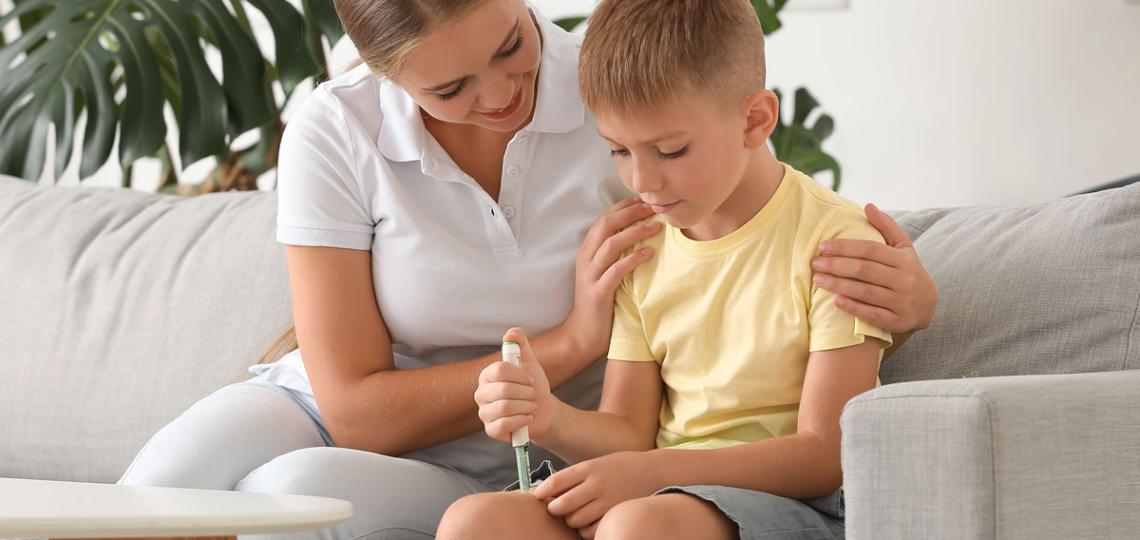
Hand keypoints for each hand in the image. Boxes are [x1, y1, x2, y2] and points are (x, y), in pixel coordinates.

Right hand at [475, 328, 557, 440]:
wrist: (543, 411)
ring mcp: (484, 413)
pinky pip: (503, 425)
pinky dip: (521, 420)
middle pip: (503, 390)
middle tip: (532, 395)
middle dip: (526, 393)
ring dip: (526, 407)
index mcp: (487, 375)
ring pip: (504, 408)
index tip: (530, 379)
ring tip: (531, 406)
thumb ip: (521, 345)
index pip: (499, 370)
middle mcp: (481, 393)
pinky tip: (527, 418)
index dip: (520, 375)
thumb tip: (512, 332)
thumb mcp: (530, 363)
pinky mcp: (491, 430)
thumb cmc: (533, 387)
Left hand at [532, 451, 664, 537]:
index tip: (538, 496)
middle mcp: (597, 484)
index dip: (542, 492)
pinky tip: (589, 522)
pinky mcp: (616, 514)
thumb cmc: (619, 467)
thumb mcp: (596, 464)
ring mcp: (608, 501)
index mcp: (589, 468)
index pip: (556, 481)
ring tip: (576, 514)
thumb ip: (575, 477)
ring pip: (575, 521)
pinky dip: (585, 530)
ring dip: (571, 520)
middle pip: (562, 505)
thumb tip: (547, 492)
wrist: (653, 471)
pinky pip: (591, 531)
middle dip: (555, 509)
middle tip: (557, 508)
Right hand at [562, 197, 661, 357]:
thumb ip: (616, 255)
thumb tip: (641, 236)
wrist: (582, 335)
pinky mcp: (598, 292)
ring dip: (635, 232)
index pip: (603, 219)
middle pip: (606, 225)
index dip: (624, 206)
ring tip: (656, 226)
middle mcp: (586, 259)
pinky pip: (616, 270)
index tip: (645, 199)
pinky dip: (633, 259)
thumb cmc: (600, 304)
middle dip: (631, 213)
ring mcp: (590, 275)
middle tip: (653, 207)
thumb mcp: (605, 273)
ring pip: (611, 244)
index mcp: (587, 251)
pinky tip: (649, 253)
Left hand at [811, 203, 937, 332]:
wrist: (928, 305)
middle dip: (836, 265)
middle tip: (814, 263)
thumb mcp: (903, 247)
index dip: (845, 247)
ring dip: (838, 285)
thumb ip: (887, 226)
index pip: (870, 250)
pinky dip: (853, 308)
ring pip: (865, 292)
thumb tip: (868, 206)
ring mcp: (901, 302)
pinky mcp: (897, 322)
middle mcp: (904, 280)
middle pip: (864, 270)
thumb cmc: (907, 271)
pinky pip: (872, 314)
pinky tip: (835, 301)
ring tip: (817, 280)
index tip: (823, 246)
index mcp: (903, 260)